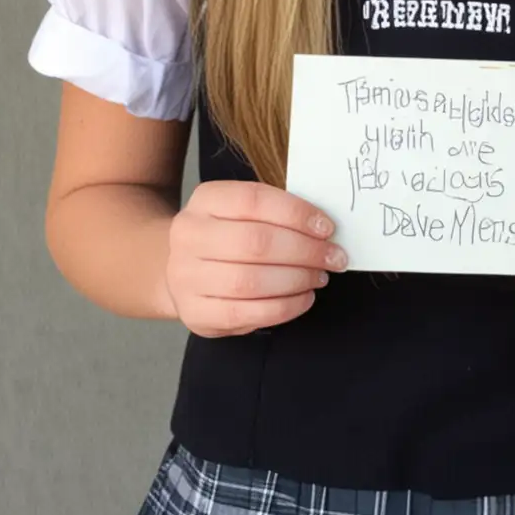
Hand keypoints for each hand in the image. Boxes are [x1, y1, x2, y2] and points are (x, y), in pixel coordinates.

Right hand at [166, 180, 344, 337]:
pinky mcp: (195, 313)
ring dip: (296, 280)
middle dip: (304, 251)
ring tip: (319, 277)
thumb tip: (322, 228)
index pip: (254, 200)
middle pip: (255, 242)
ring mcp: (186, 276)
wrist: (181, 268)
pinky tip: (303, 298)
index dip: (296, 214)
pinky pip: (246, 314)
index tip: (326, 227)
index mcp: (205, 200)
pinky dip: (284, 308)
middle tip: (333, 257)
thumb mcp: (241, 211)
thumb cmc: (226, 235)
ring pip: (251, 281)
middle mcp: (189, 235)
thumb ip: (276, 214)